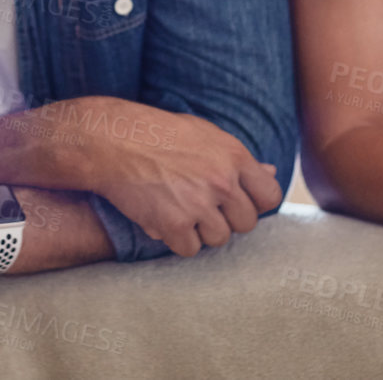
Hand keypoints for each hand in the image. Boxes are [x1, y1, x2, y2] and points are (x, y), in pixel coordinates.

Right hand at [83, 104, 280, 256]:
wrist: (111, 141)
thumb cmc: (157, 133)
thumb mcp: (203, 134)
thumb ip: (238, 158)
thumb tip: (271, 172)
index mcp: (234, 155)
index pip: (270, 196)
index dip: (254, 203)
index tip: (236, 201)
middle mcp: (222, 181)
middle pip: (246, 223)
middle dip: (225, 219)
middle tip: (200, 206)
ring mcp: (200, 204)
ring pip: (219, 239)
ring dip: (200, 231)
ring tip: (178, 209)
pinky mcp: (175, 224)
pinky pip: (190, 249)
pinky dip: (176, 240)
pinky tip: (162, 218)